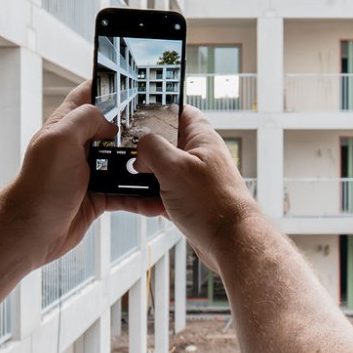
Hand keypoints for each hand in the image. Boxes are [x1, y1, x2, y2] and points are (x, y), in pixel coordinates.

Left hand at [0, 81, 164, 267]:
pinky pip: (127, 191)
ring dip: (144, 162)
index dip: (110, 86)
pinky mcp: (99, 195)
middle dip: (138, 125)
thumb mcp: (60, 140)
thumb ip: (86, 119)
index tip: (137, 83)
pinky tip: (156, 198)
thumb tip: (113, 121)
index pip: (89, 95)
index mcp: (67, 125)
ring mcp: (90, 171)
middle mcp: (80, 146)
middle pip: (115, 127)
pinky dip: (141, 195)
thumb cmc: (40, 187)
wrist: (31, 233)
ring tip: (166, 160)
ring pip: (125, 160)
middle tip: (163, 123)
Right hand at [134, 105, 256, 273]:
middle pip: (164, 142)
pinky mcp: (187, 200)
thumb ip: (152, 149)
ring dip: (143, 175)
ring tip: (125, 179)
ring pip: (160, 169)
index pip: (178, 111)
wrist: (230, 242)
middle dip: (143, 148)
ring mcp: (192, 178)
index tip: (133, 114)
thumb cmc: (214, 203)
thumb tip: (139, 147)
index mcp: (201, 138)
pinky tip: (136, 201)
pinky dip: (148, 197)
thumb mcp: (175, 167)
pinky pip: (161, 192)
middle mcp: (198, 155)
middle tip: (122, 152)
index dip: (157, 110)